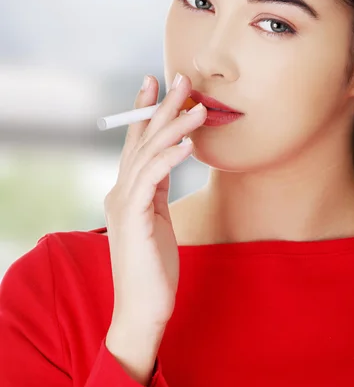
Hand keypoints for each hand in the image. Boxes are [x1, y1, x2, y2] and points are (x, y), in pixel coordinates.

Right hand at [104, 73, 206, 336]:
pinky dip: (170, 158)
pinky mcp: (134, 220)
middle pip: (141, 139)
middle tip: (181, 78)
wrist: (144, 309)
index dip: (145, 110)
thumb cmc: (155, 266)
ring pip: (149, 154)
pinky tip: (189, 143)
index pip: (136, 142)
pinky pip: (152, 180)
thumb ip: (158, 189)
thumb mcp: (159, 218)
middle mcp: (120, 191)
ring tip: (199, 107)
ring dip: (175, 127)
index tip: (157, 83)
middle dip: (161, 106)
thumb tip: (170, 160)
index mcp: (127, 190)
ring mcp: (124, 204)